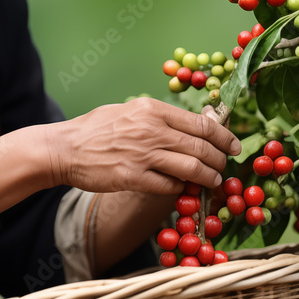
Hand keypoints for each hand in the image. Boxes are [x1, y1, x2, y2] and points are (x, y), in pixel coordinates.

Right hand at [45, 97, 240, 194]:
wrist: (65, 148)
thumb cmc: (95, 128)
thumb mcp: (128, 110)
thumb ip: (160, 117)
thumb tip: (194, 122)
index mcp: (152, 110)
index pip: (202, 123)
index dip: (224, 136)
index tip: (233, 145)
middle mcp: (152, 130)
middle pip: (202, 147)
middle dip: (220, 160)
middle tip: (224, 167)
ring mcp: (143, 155)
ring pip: (192, 168)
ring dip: (207, 178)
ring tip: (212, 181)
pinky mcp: (134, 178)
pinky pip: (170, 186)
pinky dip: (181, 189)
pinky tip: (182, 188)